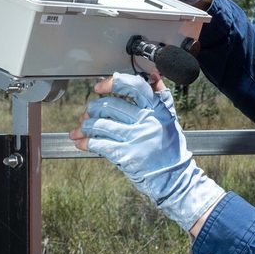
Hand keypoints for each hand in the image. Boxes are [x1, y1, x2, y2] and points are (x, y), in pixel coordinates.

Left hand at [70, 71, 224, 231]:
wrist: (174, 178)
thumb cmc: (170, 149)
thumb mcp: (169, 119)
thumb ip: (161, 97)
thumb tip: (154, 75)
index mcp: (158, 109)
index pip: (134, 86)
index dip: (113, 83)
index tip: (99, 87)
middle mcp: (148, 121)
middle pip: (111, 105)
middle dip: (93, 109)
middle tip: (87, 114)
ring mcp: (137, 139)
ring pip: (101, 124)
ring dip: (85, 126)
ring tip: (81, 128)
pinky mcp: (127, 156)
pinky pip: (99, 144)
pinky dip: (86, 143)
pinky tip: (81, 143)